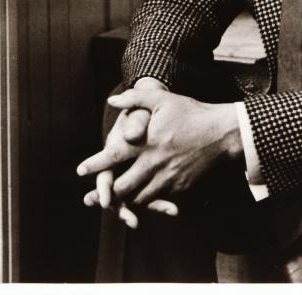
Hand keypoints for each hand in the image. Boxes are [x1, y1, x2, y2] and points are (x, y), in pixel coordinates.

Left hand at [79, 87, 241, 208]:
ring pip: (140, 198)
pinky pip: (157, 199)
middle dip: (106, 193)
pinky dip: (145, 202)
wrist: (222, 134)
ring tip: (110, 202)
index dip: (96, 164)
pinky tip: (136, 201)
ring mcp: (168, 178)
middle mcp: (155, 163)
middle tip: (92, 197)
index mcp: (147, 142)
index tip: (80, 170)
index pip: (115, 156)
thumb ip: (134, 98)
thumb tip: (111, 100)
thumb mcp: (161, 100)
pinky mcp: (180, 187)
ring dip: (124, 200)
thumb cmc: (189, 113)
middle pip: (124, 185)